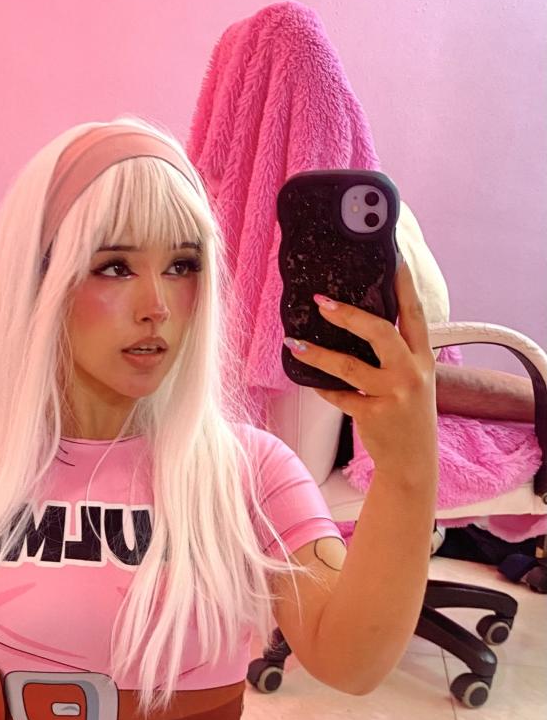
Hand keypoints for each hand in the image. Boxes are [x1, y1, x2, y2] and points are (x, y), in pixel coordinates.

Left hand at [287, 260, 438, 483]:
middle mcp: (412, 373)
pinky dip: (322, 387)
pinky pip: (339, 395)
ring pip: (349, 366)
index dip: (404, 285)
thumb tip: (365, 322)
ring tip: (295, 343)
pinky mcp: (373, 415)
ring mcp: (393, 395)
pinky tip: (308, 378)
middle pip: (380, 332)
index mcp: (424, 358)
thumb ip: (399, 353)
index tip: (393, 258)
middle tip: (321, 302)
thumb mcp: (416, 379)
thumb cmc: (408, 416)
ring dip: (318, 353)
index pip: (415, 314)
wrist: (412, 462)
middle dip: (349, 315)